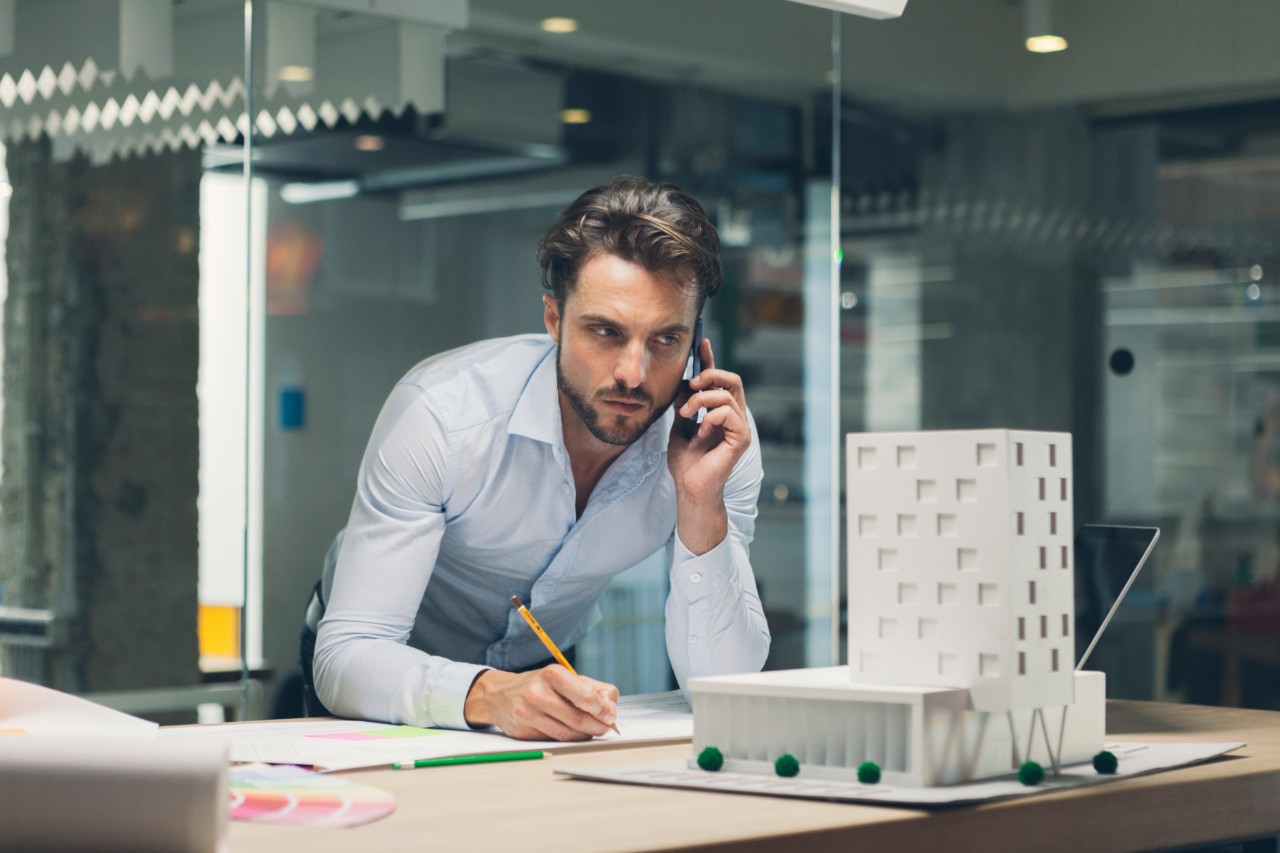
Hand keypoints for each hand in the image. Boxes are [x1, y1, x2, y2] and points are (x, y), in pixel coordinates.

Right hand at [463, 666, 618, 740]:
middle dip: (597, 726)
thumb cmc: (540, 685)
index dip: (603, 710)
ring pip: (567, 734)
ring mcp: (528, 713)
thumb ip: (593, 688)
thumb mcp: (565, 677)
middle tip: (606, 728)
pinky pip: (553, 740)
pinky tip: (572, 733)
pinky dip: (568, 739)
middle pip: (578, 719)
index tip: (610, 716)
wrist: (500, 695)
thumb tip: (611, 708)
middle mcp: (538, 693)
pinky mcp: (522, 731)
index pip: (585, 697)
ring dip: (585, 735)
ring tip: (591, 731)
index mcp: (552, 674)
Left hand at [668, 337, 751, 553]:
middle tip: (691, 385)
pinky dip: (710, 417)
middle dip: (711, 375)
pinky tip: (700, 432)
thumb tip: (682, 383)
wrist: (690, 489)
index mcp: (720, 413)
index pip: (719, 381)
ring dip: (701, 400)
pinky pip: (728, 413)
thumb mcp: (679, 426)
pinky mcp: (741, 438)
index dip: (711, 360)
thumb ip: (683, 405)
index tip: (701, 343)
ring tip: (685, 415)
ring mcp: (740, 428)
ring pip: (727, 395)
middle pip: (732, 380)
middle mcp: (734, 417)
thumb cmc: (686, 464)